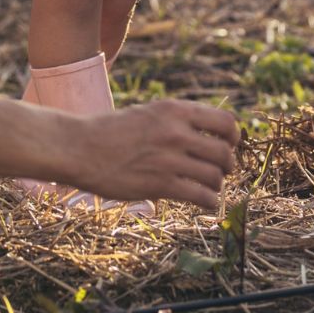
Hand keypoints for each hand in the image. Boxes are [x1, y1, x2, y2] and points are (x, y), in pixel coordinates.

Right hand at [65, 100, 241, 209]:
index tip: (228, 146)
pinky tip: (204, 202)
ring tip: (208, 186)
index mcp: (175, 110)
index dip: (233, 137)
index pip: (226, 122)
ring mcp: (169, 159)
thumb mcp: (149, 113)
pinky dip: (208, 201)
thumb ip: (178, 120)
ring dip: (216, 184)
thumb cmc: (112, 132)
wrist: (80, 148)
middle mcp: (176, 132)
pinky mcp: (160, 185)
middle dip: (227, 165)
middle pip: (224, 152)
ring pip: (215, 176)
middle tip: (220, 171)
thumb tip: (211, 134)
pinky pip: (201, 196)